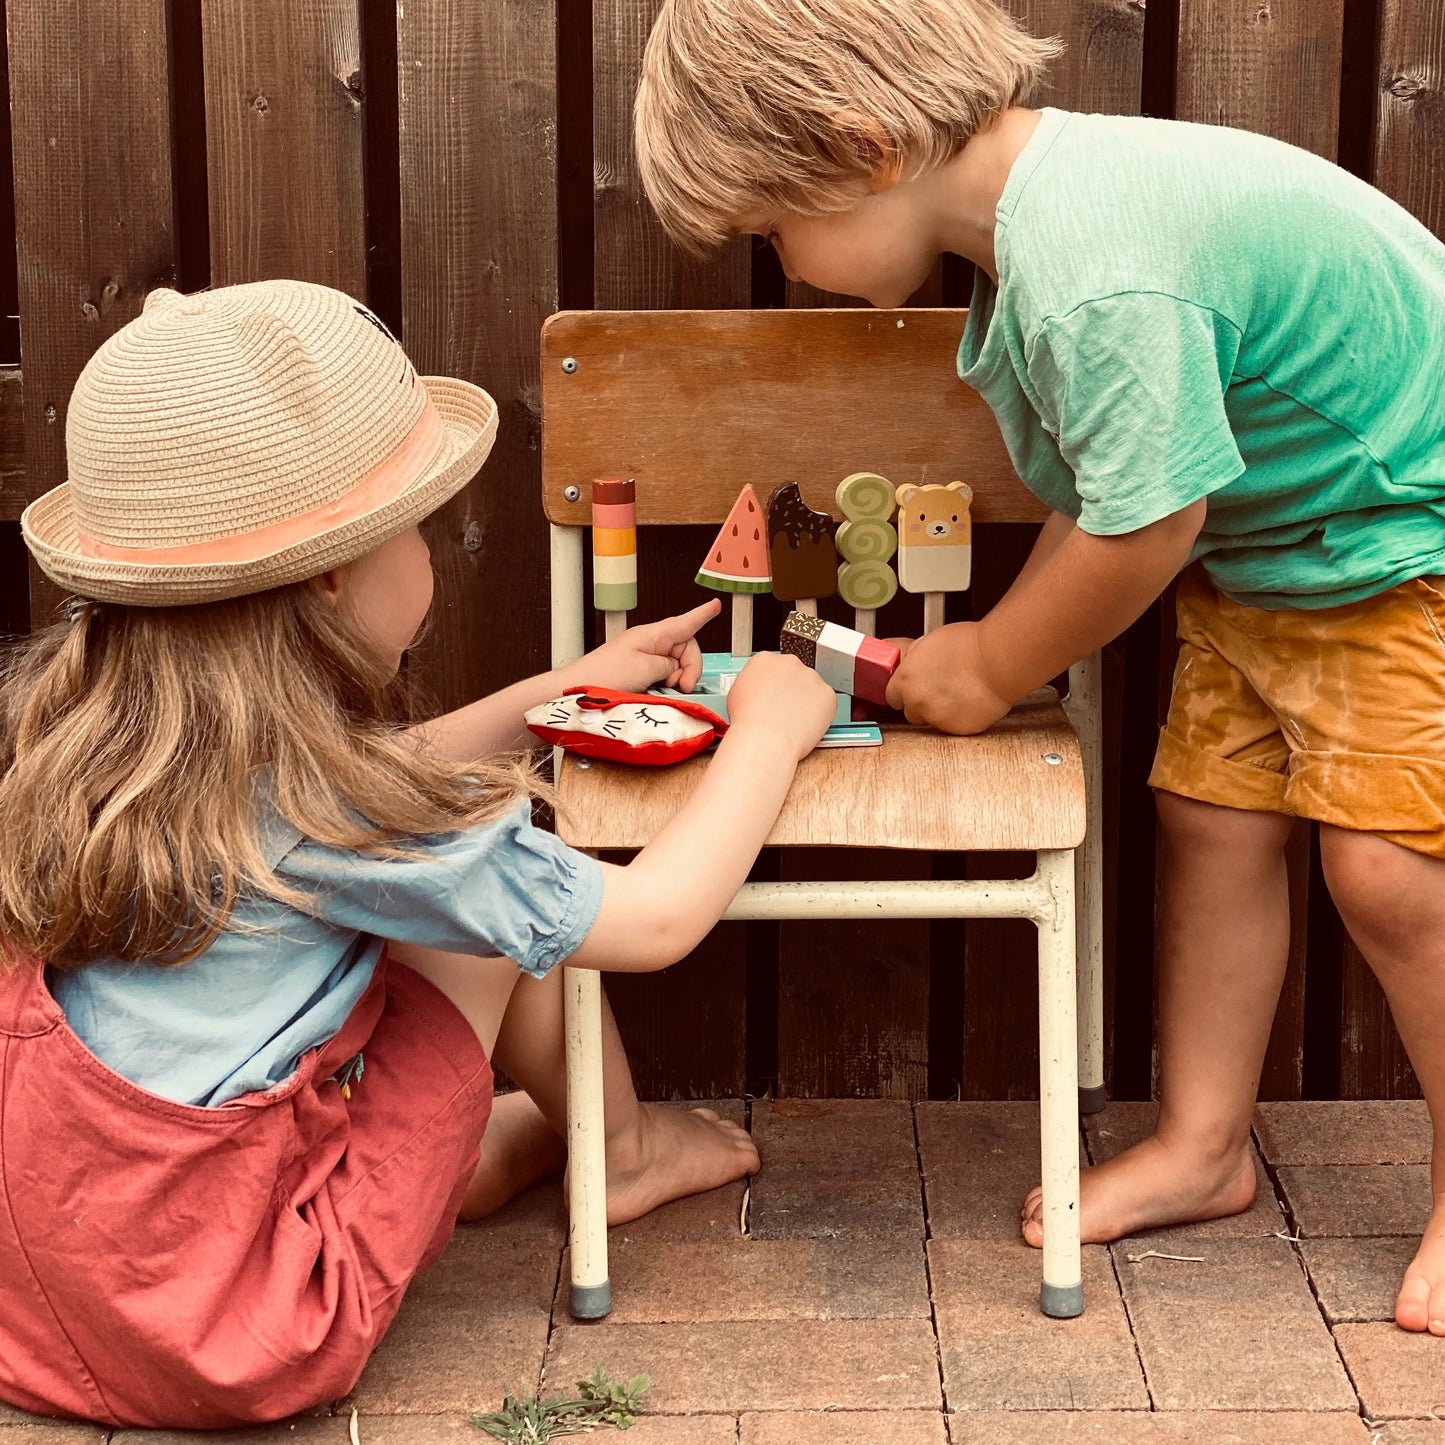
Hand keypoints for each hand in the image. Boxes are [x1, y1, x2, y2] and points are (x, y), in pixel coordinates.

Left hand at [564, 599, 720, 693]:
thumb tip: (674, 668)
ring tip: (665, 689)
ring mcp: (643, 658)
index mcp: (652, 634)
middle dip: (690, 667)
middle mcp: (649, 643)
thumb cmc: (605, 675)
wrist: (576, 689)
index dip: (703, 614)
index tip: (716, 605)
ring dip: (676, 678)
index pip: (685, 622)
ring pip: (675, 665)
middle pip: (685, 649)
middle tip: (683, 686)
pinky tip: (657, 692)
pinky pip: (662, 675)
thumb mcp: (646, 668)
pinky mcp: (637, 673)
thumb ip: (668, 665)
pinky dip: (665, 684)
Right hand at [726, 651, 837, 758]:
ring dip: (806, 700)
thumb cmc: (749, 722)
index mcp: (765, 659)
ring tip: (793, 719)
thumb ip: (752, 682)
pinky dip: (820, 712)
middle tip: (784, 708)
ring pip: (812, 687)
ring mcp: (811, 677)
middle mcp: (790, 662)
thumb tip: (758, 688)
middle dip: (791, 689)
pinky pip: (826, 702)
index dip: (774, 682)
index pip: (773, 665)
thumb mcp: (737, 692)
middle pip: (794, 673)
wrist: (765, 739)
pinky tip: (805, 723)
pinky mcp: (827, 693)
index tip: (774, 693)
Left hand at [885, 621, 1012, 734]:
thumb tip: (907, 662)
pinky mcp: (956, 729)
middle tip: (939, 690)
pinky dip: (959, 718)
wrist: (998, 660)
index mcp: (906, 679)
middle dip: (921, 704)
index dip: (903, 692)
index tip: (911, 689)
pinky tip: (969, 702)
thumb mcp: (929, 641)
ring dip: (939, 712)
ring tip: (957, 695)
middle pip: (910, 712)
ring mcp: (936, 718)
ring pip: (931, 721)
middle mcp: (917, 701)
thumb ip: (913, 658)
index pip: (891, 696)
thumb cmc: (970, 646)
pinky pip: (952, 728)